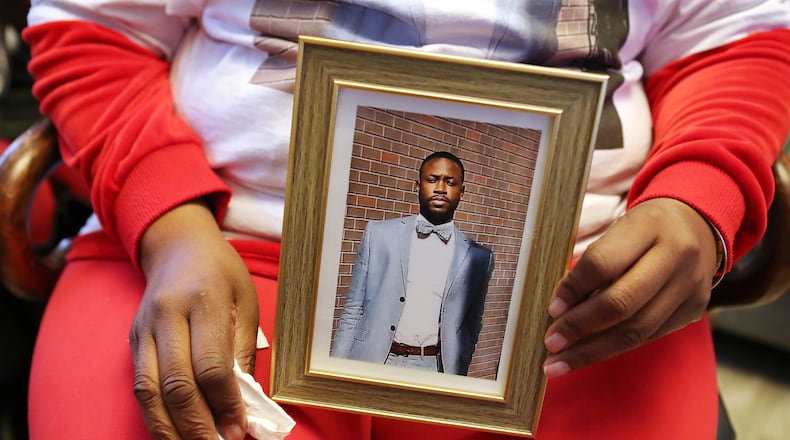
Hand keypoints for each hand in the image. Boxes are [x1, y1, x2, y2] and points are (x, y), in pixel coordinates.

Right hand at [129, 201, 257, 438]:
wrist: (177, 246)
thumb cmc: (221, 273)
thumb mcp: (246, 302)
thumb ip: (242, 351)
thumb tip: (244, 403)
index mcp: (203, 301)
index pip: (212, 366)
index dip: (225, 405)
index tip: (239, 430)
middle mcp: (167, 316)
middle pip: (177, 384)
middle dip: (197, 426)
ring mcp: (144, 329)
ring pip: (150, 392)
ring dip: (170, 429)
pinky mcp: (132, 341)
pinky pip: (140, 386)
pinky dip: (155, 416)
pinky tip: (172, 432)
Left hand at [543, 198, 719, 376]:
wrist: (697, 225)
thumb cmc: (643, 228)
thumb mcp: (617, 228)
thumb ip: (592, 261)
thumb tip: (560, 305)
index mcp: (649, 226)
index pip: (603, 262)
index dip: (573, 288)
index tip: (551, 309)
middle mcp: (676, 256)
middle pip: (622, 302)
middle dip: (580, 326)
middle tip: (551, 342)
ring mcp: (689, 286)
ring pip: (636, 329)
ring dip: (592, 351)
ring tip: (559, 363)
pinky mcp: (694, 309)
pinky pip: (648, 336)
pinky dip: (613, 348)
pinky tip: (588, 354)